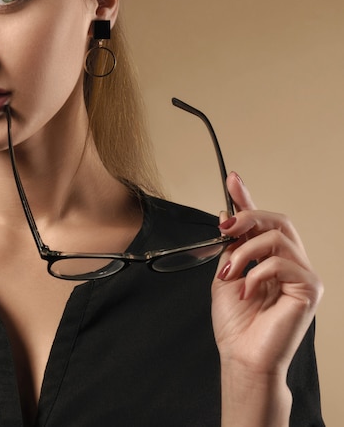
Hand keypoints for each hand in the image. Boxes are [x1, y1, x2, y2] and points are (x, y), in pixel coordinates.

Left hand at [212, 172, 322, 375]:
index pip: (264, 221)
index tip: (232, 178)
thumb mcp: (225, 273)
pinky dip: (256, 273)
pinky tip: (246, 290)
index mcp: (271, 258)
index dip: (248, 197)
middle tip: (225, 228)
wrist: (242, 356)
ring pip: (277, 238)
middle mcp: (292, 263)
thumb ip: (230, 245)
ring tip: (229, 273)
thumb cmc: (236, 322)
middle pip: (278, 221)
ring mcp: (303, 275)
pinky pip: (282, 263)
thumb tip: (227, 214)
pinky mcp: (309, 290)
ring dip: (245, 251)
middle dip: (247, 216)